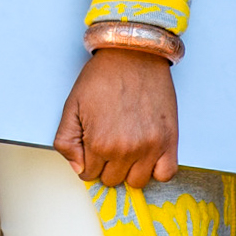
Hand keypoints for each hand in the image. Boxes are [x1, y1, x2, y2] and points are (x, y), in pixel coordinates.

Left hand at [54, 48, 178, 188]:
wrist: (133, 54)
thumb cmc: (103, 76)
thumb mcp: (71, 106)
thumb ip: (66, 142)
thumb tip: (78, 168)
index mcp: (99, 143)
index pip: (88, 174)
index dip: (88, 160)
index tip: (93, 145)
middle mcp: (126, 150)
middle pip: (112, 180)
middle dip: (106, 165)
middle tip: (109, 142)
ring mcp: (150, 147)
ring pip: (137, 182)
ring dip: (130, 169)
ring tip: (128, 147)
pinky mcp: (170, 141)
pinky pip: (166, 174)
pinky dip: (156, 169)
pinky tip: (147, 155)